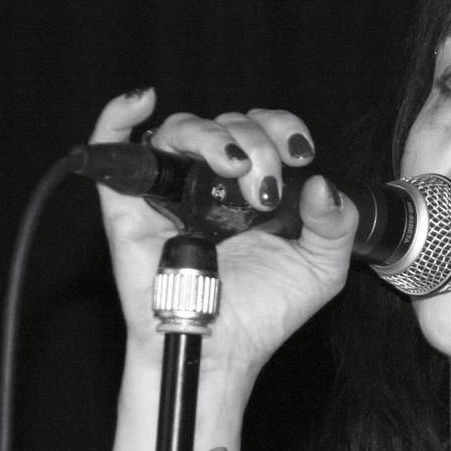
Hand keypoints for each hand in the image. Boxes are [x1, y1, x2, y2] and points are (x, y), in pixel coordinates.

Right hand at [90, 89, 357, 378]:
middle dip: (256, 143)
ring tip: (233, 166)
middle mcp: (213, 182)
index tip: (300, 154)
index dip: (283, 129)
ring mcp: (171, 190)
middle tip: (263, 188)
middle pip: (229, 124)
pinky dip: (119, 115)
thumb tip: (322, 184)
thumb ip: (334, 225)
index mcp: (257, 187)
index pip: (267, 131)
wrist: (220, 350)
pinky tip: (142, 100)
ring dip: (212, 135)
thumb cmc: (265, 313)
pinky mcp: (129, 207)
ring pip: (182, 129)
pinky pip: (115, 148)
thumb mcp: (320, 269)